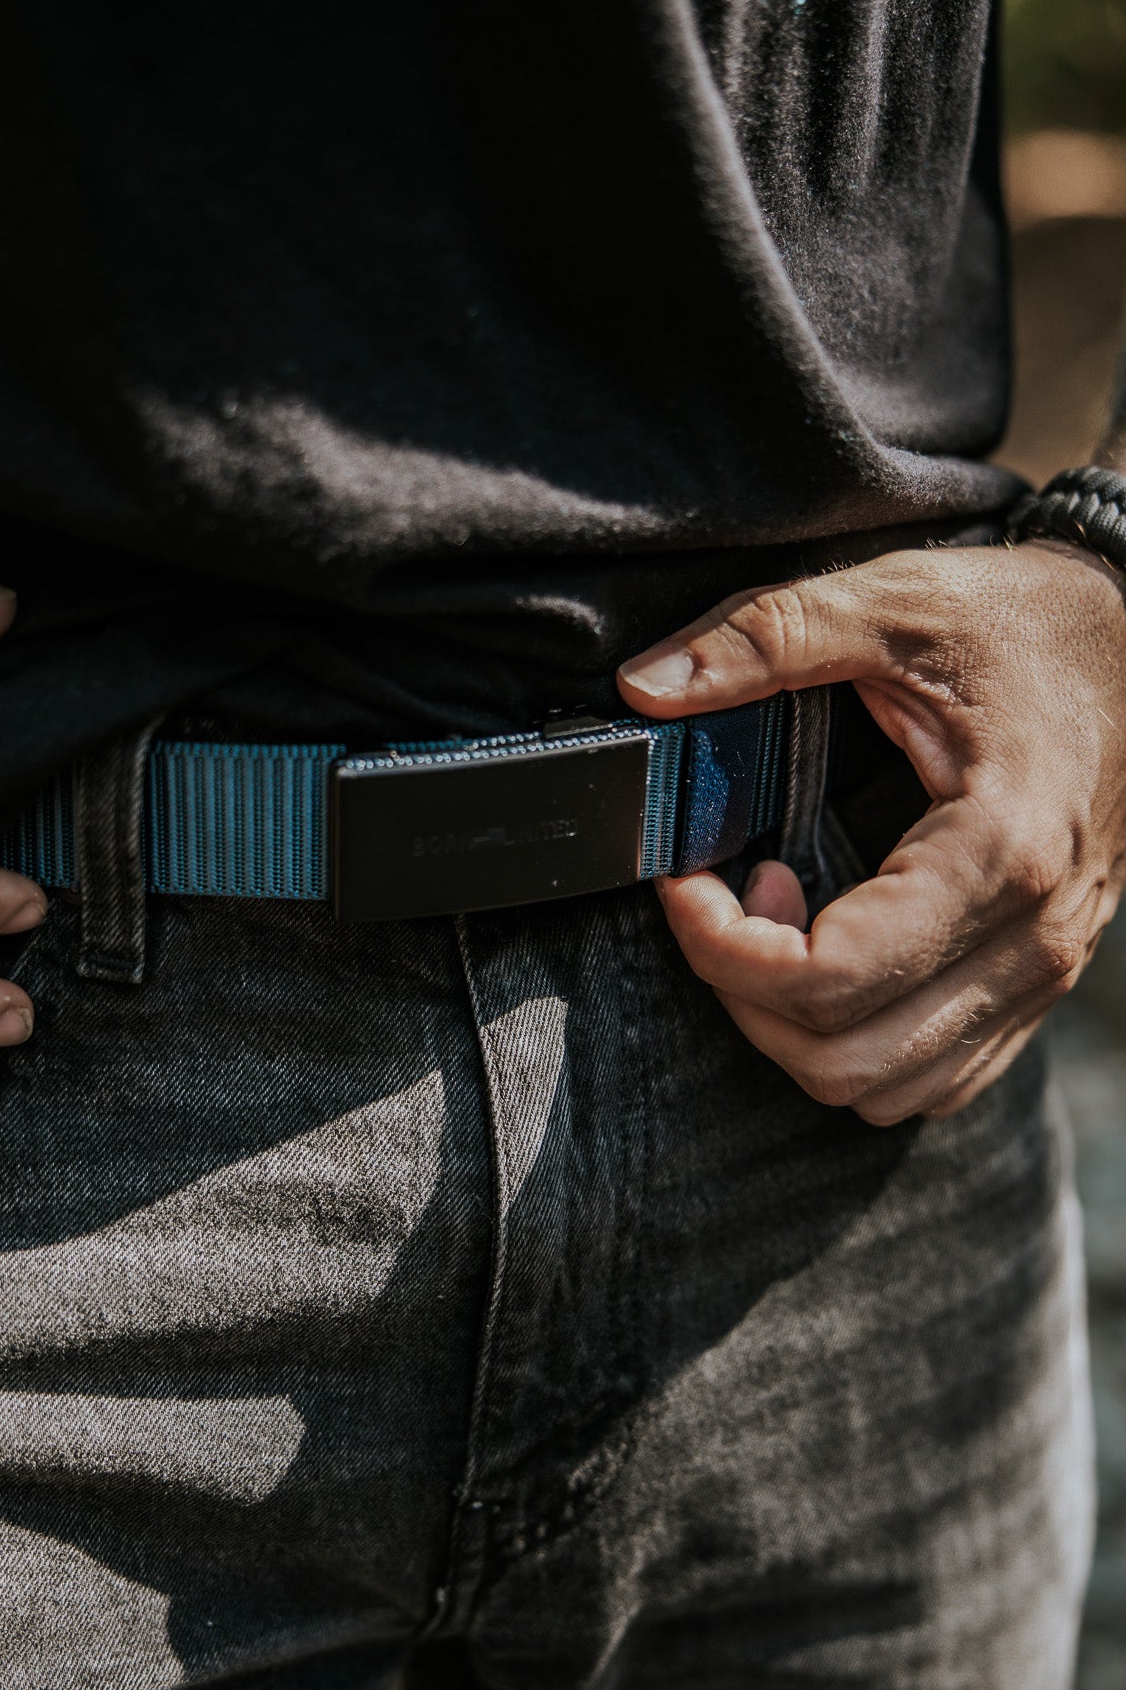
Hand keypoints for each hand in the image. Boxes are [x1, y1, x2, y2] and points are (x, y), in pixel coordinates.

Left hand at [617, 540, 1125, 1124]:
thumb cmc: (1028, 622)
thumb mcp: (894, 601)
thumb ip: (766, 636)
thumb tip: (645, 685)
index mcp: (1000, 851)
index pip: (828, 980)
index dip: (720, 946)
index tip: (683, 877)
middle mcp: (1033, 937)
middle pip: (842, 1059)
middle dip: (744, 994)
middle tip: (722, 898)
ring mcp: (1045, 973)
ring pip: (882, 1088)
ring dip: (796, 1025)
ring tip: (778, 917)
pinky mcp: (1038, 986)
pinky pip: (931, 1077)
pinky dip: (855, 1041)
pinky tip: (833, 947)